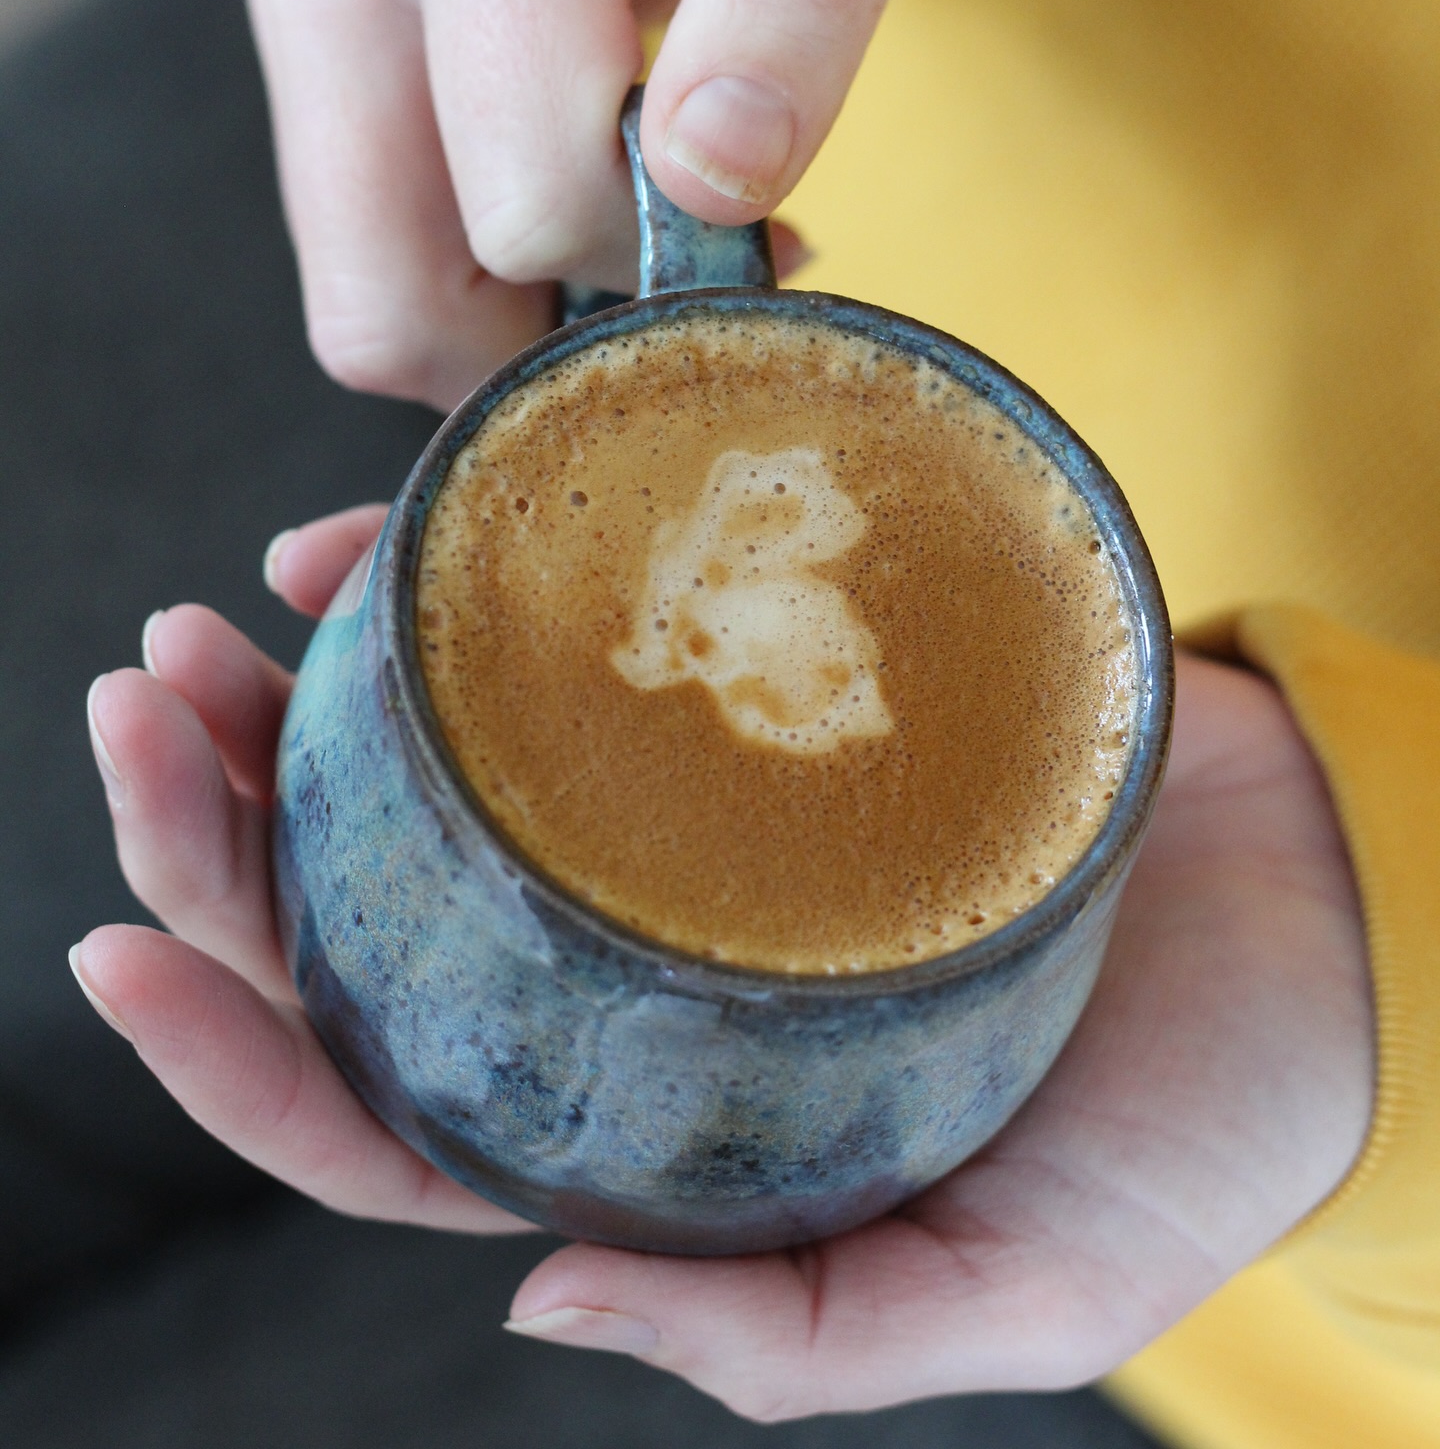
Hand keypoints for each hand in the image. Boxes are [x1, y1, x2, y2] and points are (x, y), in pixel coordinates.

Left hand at [77, 512, 1371, 1416]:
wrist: (1325, 930)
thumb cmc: (1184, 1129)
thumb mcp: (1004, 1290)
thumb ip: (784, 1336)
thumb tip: (525, 1298)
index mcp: (654, 1126)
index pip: (381, 1117)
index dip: (229, 1053)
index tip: (116, 946)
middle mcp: (633, 973)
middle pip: (368, 922)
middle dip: (216, 835)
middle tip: (139, 709)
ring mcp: (684, 836)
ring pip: (432, 779)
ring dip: (298, 706)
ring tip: (207, 626)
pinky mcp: (761, 710)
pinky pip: (571, 648)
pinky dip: (462, 595)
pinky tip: (383, 543)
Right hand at [238, 0, 1025, 408]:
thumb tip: (707, 183)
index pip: (527, 196)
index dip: (665, 258)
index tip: (777, 225)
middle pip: (393, 293)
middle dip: (566, 330)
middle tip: (698, 267)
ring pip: (369, 300)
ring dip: (523, 319)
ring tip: (646, 226)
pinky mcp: (313, 33)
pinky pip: (375, 255)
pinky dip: (487, 282)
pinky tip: (585, 200)